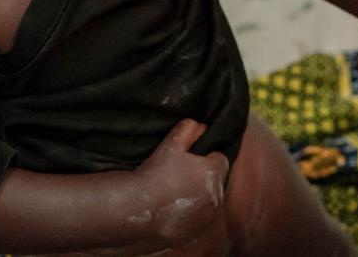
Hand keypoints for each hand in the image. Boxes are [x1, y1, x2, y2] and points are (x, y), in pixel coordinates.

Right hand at [127, 118, 229, 252]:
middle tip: (180, 176)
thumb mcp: (170, 144)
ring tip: (174, 195)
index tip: (191, 161)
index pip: (220, 160)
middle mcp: (216, 196)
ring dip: (198, 198)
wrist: (137, 207)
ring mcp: (207, 217)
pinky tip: (172, 211)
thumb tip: (200, 124)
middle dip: (203, 178)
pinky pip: (199, 221)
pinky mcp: (196, 233)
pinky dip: (190, 216)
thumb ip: (188, 130)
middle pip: (215, 182)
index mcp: (213, 172)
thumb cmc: (154, 173)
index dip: (206, 158)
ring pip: (208, 203)